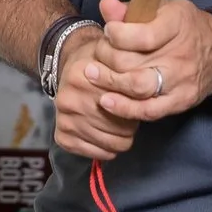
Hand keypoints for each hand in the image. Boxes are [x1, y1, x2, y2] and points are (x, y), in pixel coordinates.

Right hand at [51, 28, 144, 161]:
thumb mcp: (115, 57)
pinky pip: (97, 154)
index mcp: (83, 76)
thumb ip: (131, 72)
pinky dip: (106, 148)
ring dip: (120, 135)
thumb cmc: (101, 63)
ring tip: (119, 121)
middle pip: (123, 128)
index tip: (139, 98)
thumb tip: (150, 89)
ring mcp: (64, 119)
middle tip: (128, 111)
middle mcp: (69, 99)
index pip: (127, 104)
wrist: (71, 66)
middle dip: (131, 121)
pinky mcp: (62, 136)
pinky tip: (106, 133)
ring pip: (113, 144)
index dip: (139, 103)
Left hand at [90, 0, 211, 123]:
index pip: (143, 36)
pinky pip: (149, 111)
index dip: (117, 35)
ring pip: (139, 88)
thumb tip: (106, 5)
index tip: (108, 31)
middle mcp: (181, 55)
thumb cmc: (184, 27)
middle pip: (134, 63)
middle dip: (107, 58)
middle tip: (96, 53)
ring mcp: (181, 81)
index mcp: (178, 25)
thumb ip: (131, 8)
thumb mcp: (163, 8)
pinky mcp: (180, 101)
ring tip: (92, 75)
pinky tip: (107, 101)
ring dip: (110, 83)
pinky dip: (125, 108)